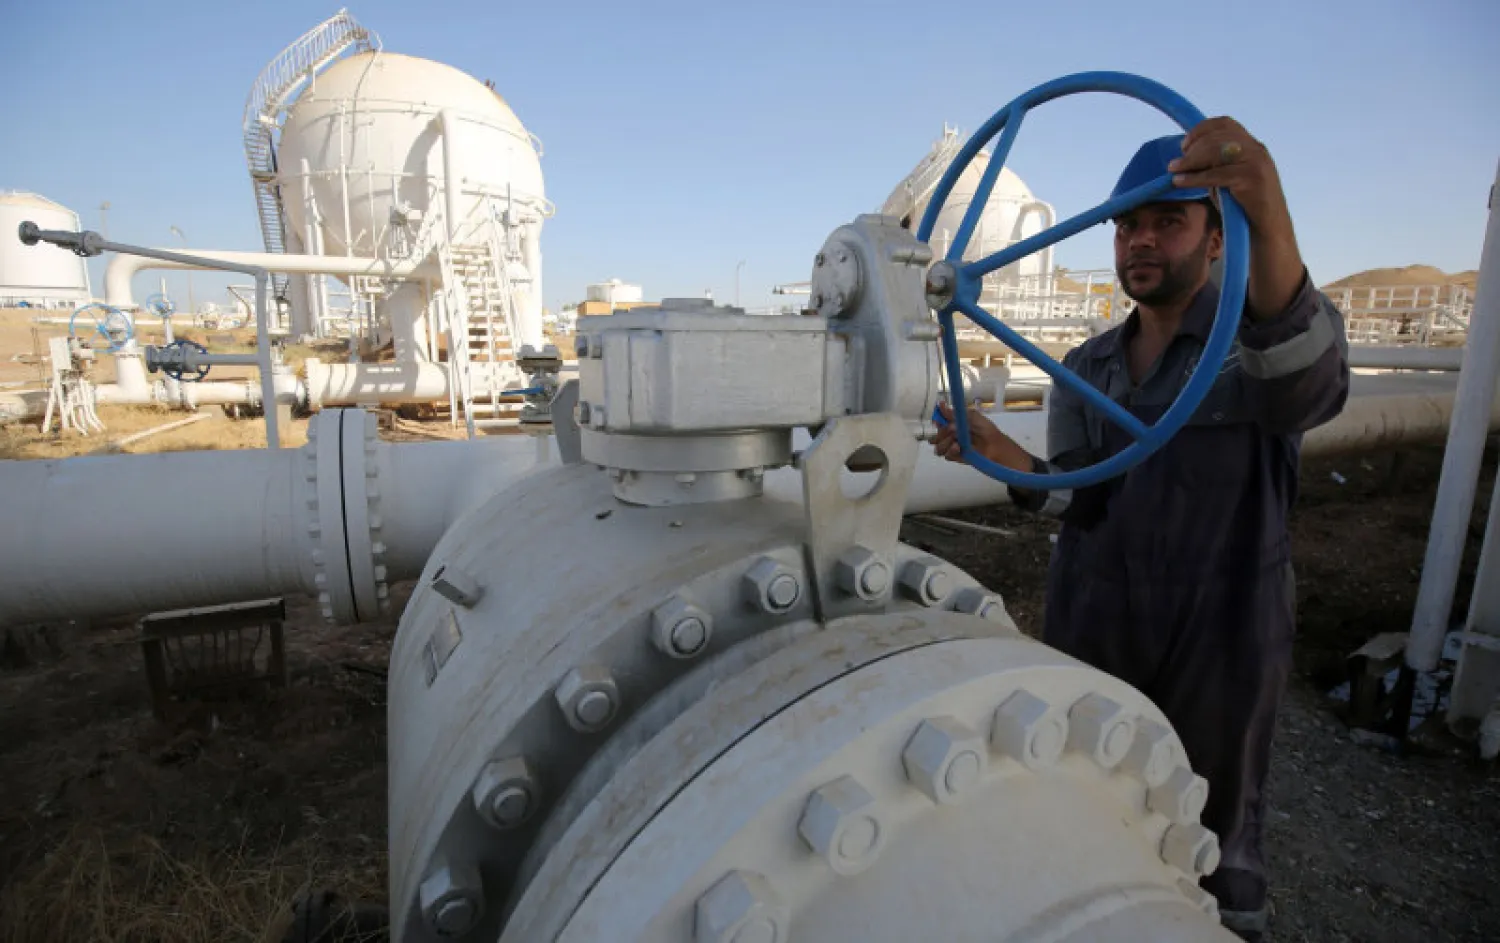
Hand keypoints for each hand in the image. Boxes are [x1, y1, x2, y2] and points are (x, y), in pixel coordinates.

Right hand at [932, 402, 1031, 471]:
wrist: (996, 446)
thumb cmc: (986, 430)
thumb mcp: (972, 417)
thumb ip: (955, 413)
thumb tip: (941, 404)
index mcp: (955, 423)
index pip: (939, 422)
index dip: (937, 421)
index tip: (939, 421)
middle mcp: (952, 435)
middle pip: (936, 435)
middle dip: (942, 433)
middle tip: (952, 431)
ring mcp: (953, 447)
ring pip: (938, 447)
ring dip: (944, 443)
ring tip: (956, 442)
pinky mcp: (957, 457)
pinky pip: (946, 456)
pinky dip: (951, 451)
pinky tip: (958, 448)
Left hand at [1166, 117, 1305, 318]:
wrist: (1268, 229)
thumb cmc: (1245, 205)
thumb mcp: (1229, 178)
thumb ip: (1215, 164)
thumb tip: (1186, 158)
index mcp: (1252, 145)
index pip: (1225, 123)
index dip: (1202, 129)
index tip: (1184, 143)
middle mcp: (1256, 149)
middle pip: (1218, 136)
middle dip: (1193, 147)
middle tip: (1175, 162)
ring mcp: (1256, 163)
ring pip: (1216, 151)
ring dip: (1190, 160)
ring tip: (1173, 170)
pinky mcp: (1252, 179)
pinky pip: (1217, 174)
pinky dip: (1195, 177)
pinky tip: (1180, 182)